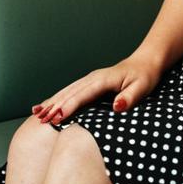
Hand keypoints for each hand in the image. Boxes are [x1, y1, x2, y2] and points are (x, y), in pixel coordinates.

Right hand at [32, 52, 163, 123]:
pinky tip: (45, 105)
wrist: (146, 62)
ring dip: (52, 102)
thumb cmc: (145, 76)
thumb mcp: (142, 88)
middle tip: (40, 120)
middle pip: (70, 93)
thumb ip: (130, 97)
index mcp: (103, 80)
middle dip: (54, 106)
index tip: (56, 117)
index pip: (83, 95)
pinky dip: (56, 98)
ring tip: (36, 114)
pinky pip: (70, 91)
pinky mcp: (89, 84)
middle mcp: (93, 78)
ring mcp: (90, 80)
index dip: (69, 106)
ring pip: (67, 91)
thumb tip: (117, 107)